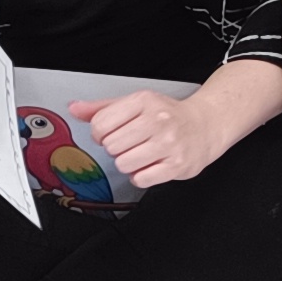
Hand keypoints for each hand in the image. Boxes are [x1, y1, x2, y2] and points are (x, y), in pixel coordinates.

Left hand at [79, 87, 228, 189]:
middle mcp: (158, 120)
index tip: (109, 135)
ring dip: (128, 163)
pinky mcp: (177, 165)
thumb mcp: (136, 103)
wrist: (206, 125)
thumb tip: (75, 108)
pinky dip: (140, 176)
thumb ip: (103, 108)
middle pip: (111, 146)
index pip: (101, 124)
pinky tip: (149, 166)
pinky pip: (141, 179)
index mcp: (144, 102)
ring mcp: (168, 143)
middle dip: (116, 149)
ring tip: (141, 155)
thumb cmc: (169, 115)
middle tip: (131, 144)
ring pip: (124, 164)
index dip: (99, 134)